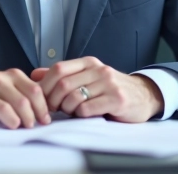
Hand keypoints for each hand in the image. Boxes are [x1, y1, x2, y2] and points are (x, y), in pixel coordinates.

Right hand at [0, 67, 51, 128]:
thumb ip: (14, 92)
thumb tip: (37, 110)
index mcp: (9, 75)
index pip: (36, 88)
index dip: (45, 105)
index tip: (46, 118)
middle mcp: (1, 78)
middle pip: (32, 95)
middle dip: (39, 113)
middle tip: (38, 124)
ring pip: (19, 102)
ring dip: (27, 118)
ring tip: (26, 126)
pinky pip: (1, 108)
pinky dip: (11, 119)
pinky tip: (12, 124)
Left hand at [30, 57, 163, 122]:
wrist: (143, 96)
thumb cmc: (110, 89)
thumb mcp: (87, 77)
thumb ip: (62, 76)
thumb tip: (34, 75)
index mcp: (89, 62)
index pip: (59, 69)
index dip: (45, 85)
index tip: (41, 98)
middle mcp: (99, 70)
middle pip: (63, 84)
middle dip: (53, 100)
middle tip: (53, 110)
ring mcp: (109, 84)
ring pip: (74, 98)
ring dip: (67, 109)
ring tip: (72, 112)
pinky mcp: (117, 100)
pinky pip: (88, 109)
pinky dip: (81, 115)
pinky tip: (86, 115)